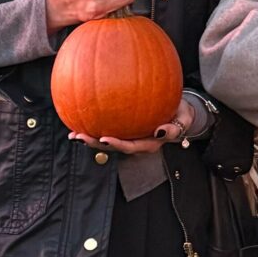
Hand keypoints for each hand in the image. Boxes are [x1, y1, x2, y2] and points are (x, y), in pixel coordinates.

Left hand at [68, 94, 204, 156]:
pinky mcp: (123, 127)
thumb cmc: (181, 115)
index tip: (104, 138)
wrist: (178, 109)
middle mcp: (135, 142)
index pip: (130, 146)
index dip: (116, 144)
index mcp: (149, 143)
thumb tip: (160, 132)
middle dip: (95, 144)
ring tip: (73, 134)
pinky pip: (107, 126)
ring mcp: (128, 136)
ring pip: (106, 140)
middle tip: (79, 136)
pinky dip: (92, 124)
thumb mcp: (184, 120)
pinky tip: (78, 117)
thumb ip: (175, 128)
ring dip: (89, 139)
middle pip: (112, 147)